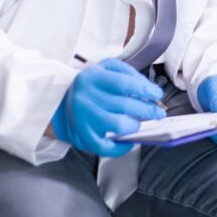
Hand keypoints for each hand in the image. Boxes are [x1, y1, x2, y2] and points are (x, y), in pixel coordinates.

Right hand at [51, 58, 165, 156]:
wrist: (58, 105)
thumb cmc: (88, 86)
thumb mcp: (104, 69)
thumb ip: (127, 73)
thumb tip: (148, 88)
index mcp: (93, 78)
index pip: (125, 83)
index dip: (146, 89)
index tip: (157, 94)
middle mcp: (87, 98)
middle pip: (126, 105)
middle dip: (148, 109)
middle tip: (158, 112)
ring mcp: (84, 120)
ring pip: (119, 125)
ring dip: (135, 125)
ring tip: (137, 122)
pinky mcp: (83, 137)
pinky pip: (107, 147)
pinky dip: (122, 147)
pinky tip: (129, 141)